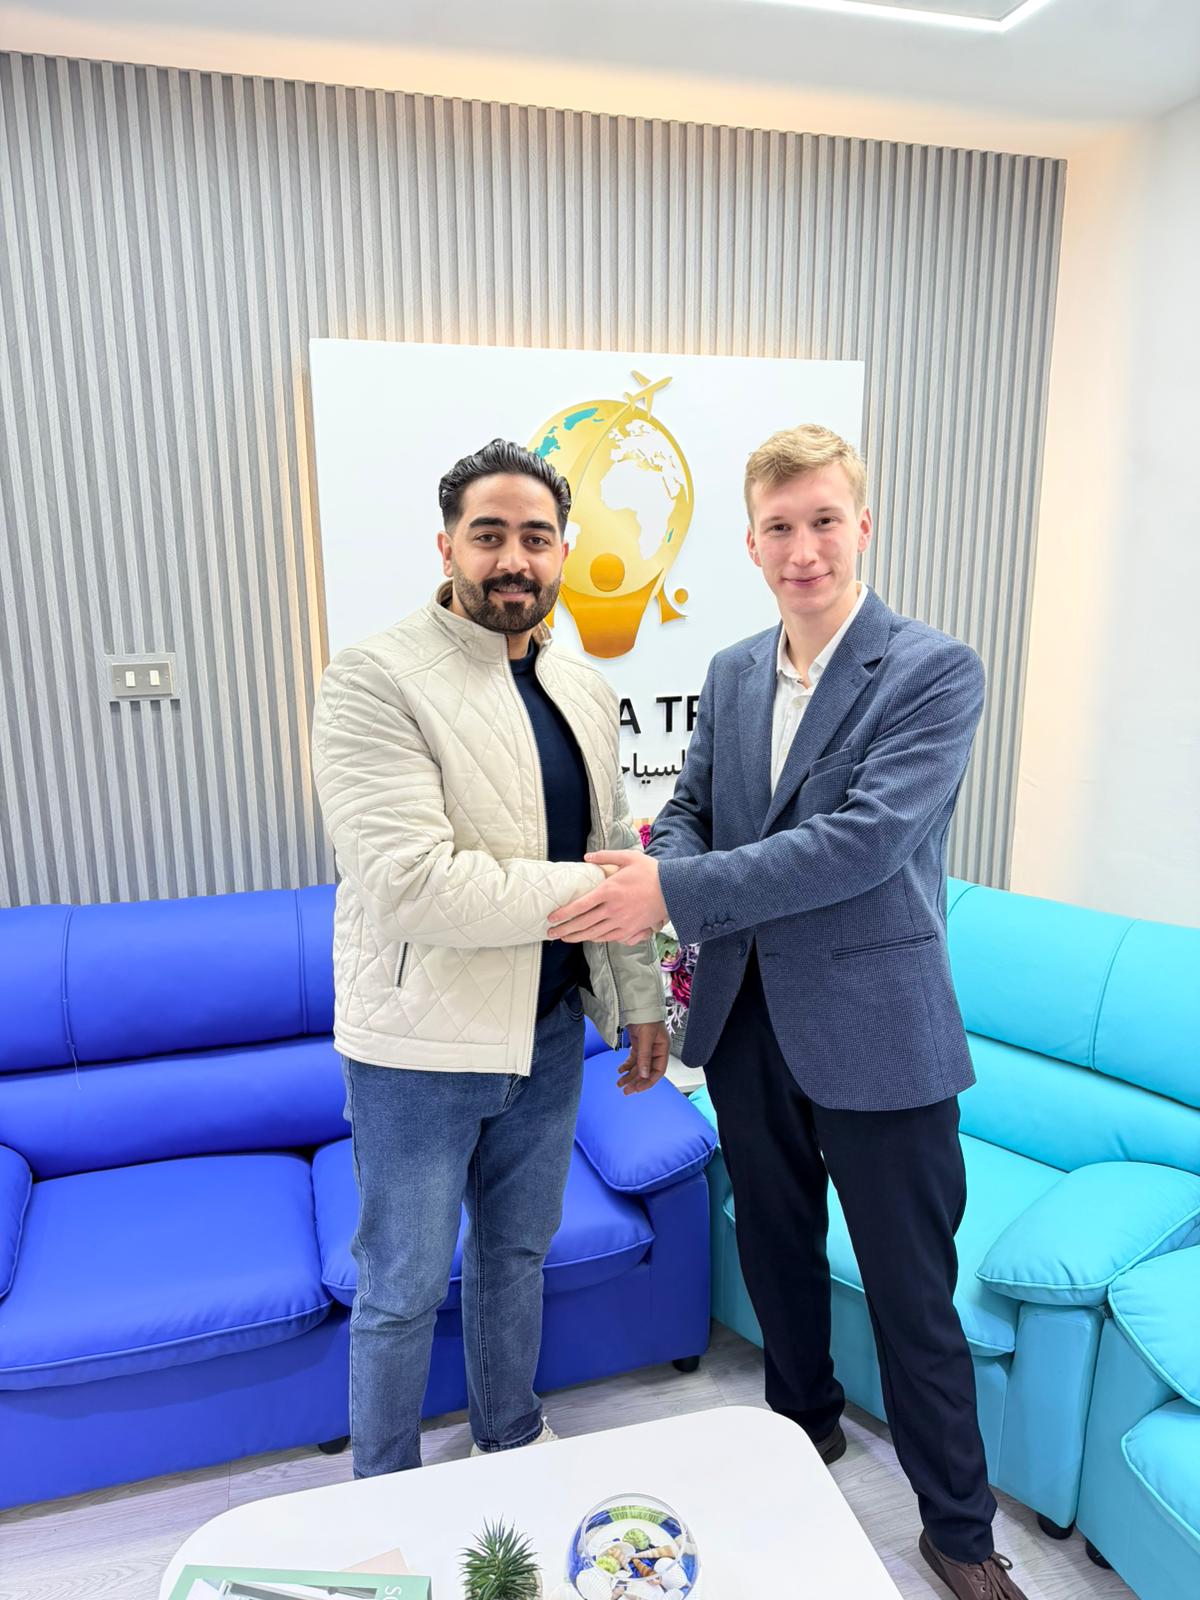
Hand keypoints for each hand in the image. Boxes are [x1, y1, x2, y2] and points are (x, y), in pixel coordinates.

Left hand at [548, 851, 667, 944]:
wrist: (673, 890)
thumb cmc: (650, 871)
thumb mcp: (628, 857)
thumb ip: (605, 856)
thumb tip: (587, 857)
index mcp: (609, 890)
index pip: (580, 905)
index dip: (563, 913)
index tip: (551, 917)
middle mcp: (612, 909)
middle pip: (583, 923)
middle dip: (564, 929)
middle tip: (550, 932)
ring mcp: (621, 922)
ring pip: (593, 933)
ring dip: (576, 936)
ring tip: (564, 937)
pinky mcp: (630, 930)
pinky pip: (608, 937)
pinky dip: (594, 939)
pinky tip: (586, 938)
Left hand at [618, 1021, 670, 1094]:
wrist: (639, 1004)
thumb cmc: (647, 1018)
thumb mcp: (646, 1037)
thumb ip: (645, 1056)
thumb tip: (644, 1074)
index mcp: (662, 1049)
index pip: (658, 1071)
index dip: (648, 1081)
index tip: (638, 1089)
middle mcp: (655, 1051)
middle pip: (647, 1071)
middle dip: (636, 1081)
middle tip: (626, 1091)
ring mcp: (646, 1048)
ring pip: (639, 1067)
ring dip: (630, 1076)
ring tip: (620, 1084)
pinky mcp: (638, 1045)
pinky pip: (633, 1059)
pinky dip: (627, 1066)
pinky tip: (620, 1071)